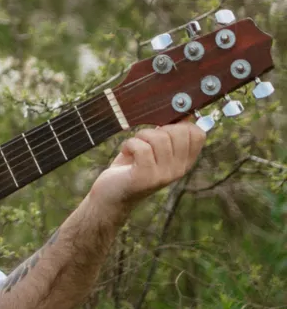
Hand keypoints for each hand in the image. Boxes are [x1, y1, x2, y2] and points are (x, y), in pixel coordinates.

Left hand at [89, 119, 205, 214]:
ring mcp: (163, 175)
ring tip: (133, 146)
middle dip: (158, 128)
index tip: (162, 130)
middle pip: (179, 132)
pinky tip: (126, 152)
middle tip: (144, 140)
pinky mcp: (145, 177)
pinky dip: (129, 144)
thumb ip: (168, 134)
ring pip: (159, 138)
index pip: (198, 134)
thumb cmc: (131, 166)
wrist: (110, 195)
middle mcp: (179, 170)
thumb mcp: (153, 149)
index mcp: (184, 161)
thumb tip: (183, 113)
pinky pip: (142, 148)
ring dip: (141, 136)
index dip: (180, 124)